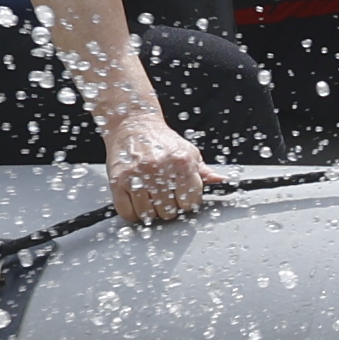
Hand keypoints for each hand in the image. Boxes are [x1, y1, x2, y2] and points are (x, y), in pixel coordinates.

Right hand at [101, 105, 218, 226]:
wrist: (133, 125)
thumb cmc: (160, 140)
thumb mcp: (188, 152)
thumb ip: (203, 171)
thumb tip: (220, 181)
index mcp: (181, 162)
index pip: (190, 202)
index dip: (187, 203)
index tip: (181, 197)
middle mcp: (159, 168)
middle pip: (169, 211)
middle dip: (168, 207)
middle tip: (163, 195)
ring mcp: (137, 175)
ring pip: (148, 215)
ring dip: (150, 211)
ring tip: (150, 197)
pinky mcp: (118, 181)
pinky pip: (127, 212)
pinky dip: (133, 213)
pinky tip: (137, 201)